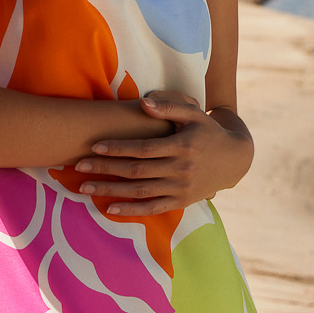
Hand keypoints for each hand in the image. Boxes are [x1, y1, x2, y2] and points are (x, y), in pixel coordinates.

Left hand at [75, 90, 252, 216]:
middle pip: (136, 171)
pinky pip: (152, 208)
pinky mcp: (181, 201)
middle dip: (106, 169)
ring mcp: (181, 189)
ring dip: (110, 190)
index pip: (144, 148)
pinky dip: (130, 210)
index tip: (94, 146)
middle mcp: (181, 169)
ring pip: (140, 192)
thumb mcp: (195, 114)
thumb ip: (169, 107)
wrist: (234, 159)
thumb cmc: (208, 131)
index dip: (118, 148)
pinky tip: (109, 208)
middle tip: (79, 166)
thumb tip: (143, 102)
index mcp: (182, 146)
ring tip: (84, 188)